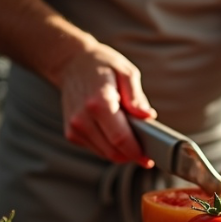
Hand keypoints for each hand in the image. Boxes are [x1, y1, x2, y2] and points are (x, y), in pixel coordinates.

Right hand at [58, 41, 155, 166]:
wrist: (71, 63)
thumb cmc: (102, 66)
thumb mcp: (126, 72)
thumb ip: (136, 96)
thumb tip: (147, 116)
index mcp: (99, 102)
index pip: (120, 138)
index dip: (137, 152)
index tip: (149, 158)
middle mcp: (82, 118)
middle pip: (113, 151)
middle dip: (132, 154)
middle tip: (147, 148)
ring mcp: (74, 127)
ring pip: (105, 153)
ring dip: (122, 151)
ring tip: (133, 135)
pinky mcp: (71, 133)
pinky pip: (97, 149)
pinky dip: (109, 146)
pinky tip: (115, 131)